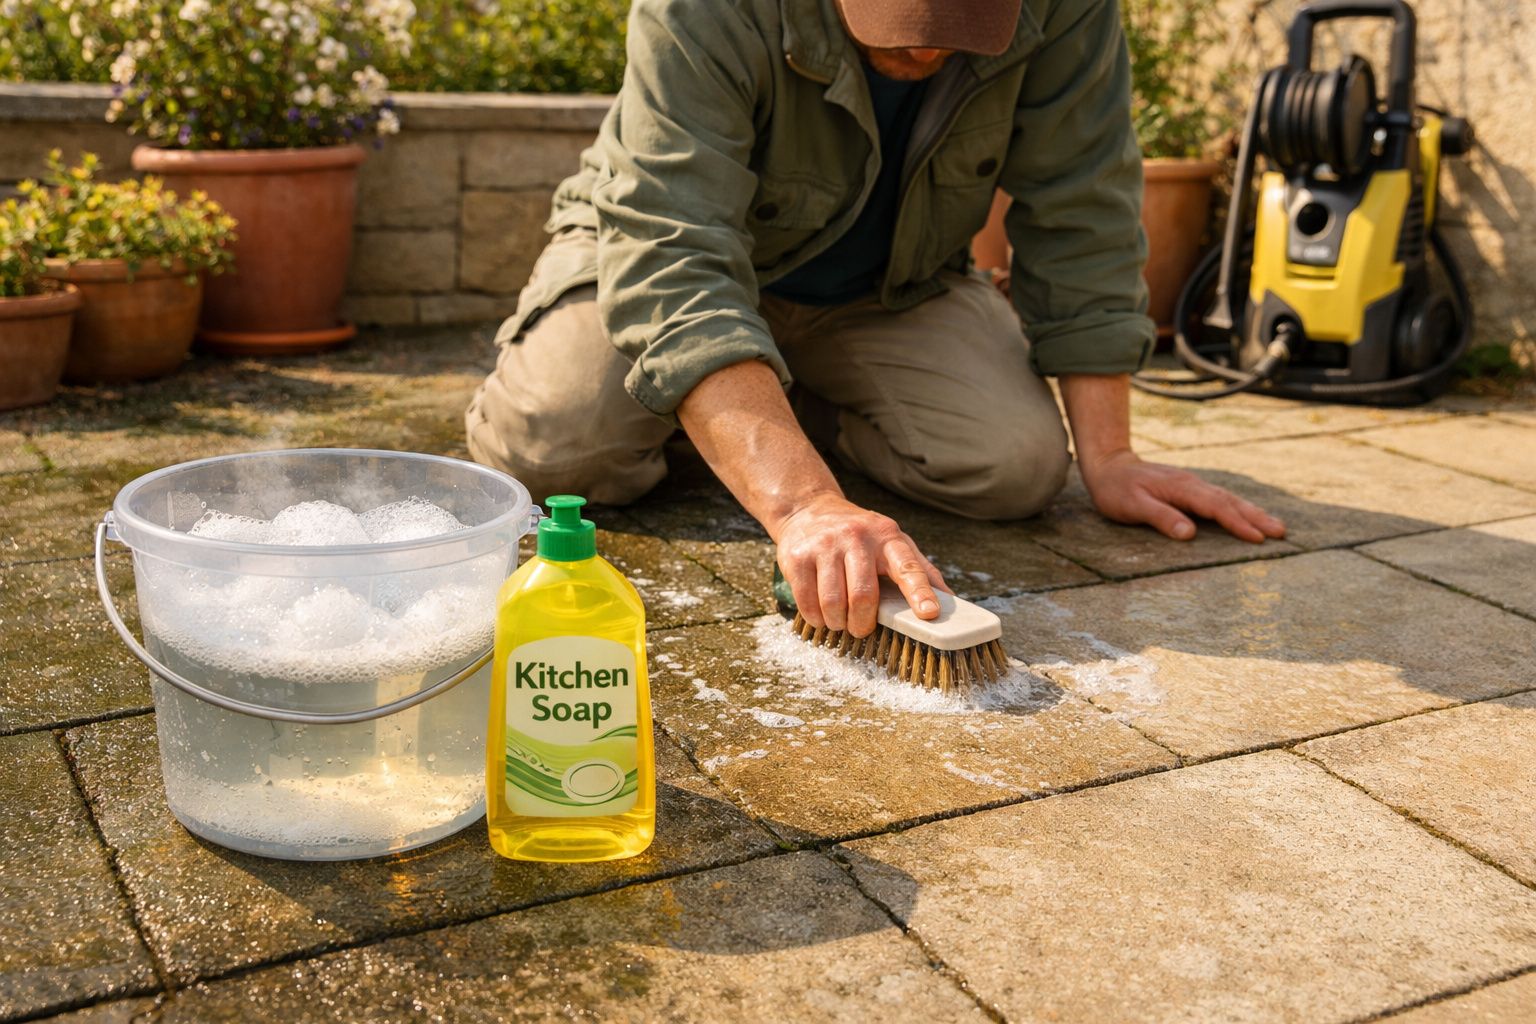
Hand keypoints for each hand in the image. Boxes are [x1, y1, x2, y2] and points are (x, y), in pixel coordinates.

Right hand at [770, 493, 950, 636]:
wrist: (809, 510)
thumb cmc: (859, 536)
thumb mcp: (893, 542)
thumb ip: (921, 570)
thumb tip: (952, 602)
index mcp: (887, 537)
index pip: (908, 567)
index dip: (919, 592)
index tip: (929, 613)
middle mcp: (856, 537)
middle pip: (863, 595)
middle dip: (863, 623)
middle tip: (861, 628)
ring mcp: (825, 545)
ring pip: (833, 603)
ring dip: (837, 623)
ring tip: (840, 621)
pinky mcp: (797, 556)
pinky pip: (807, 602)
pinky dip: (816, 619)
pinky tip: (821, 615)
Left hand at [1079, 448, 1285, 542]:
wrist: (1109, 466)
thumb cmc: (1116, 489)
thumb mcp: (1131, 505)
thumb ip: (1159, 517)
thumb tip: (1188, 533)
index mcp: (1181, 489)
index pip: (1215, 507)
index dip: (1237, 523)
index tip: (1258, 538)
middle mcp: (1192, 484)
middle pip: (1230, 501)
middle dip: (1257, 517)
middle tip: (1282, 533)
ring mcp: (1193, 485)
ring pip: (1229, 499)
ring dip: (1253, 512)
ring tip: (1276, 526)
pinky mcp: (1190, 489)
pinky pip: (1221, 499)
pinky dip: (1239, 508)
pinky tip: (1250, 516)